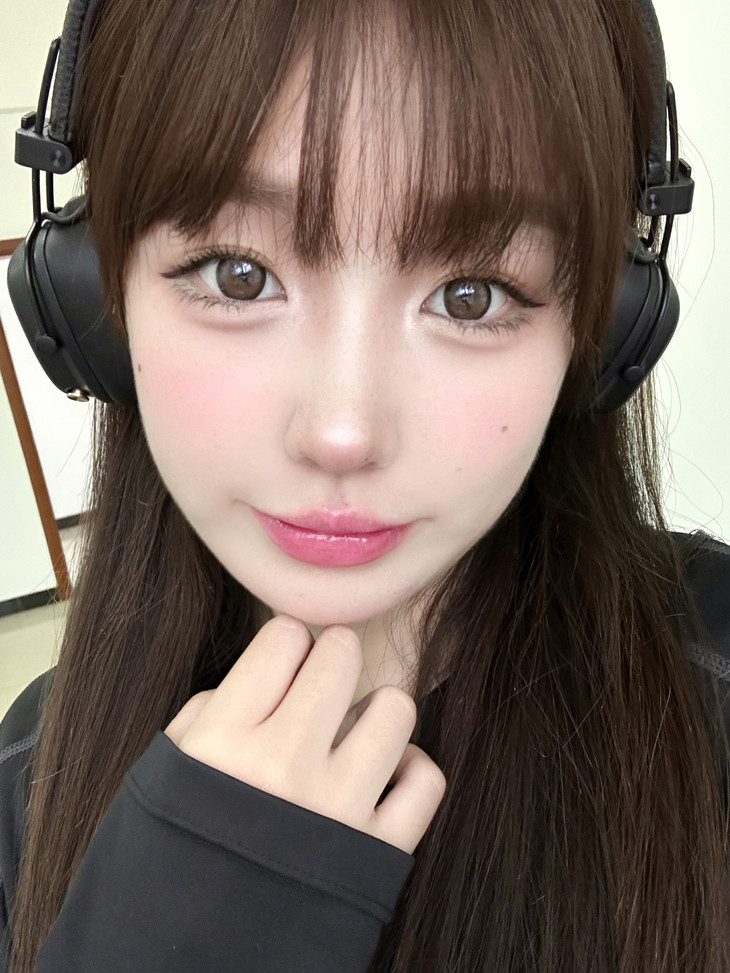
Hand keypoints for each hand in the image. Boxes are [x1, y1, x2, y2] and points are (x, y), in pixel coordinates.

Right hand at [164, 614, 446, 854]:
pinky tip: (381, 779)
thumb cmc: (168, 866)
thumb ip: (207, 716)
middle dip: (333, 659)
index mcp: (222, 743)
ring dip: (376, 712)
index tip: (284, 664)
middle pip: (341, 658)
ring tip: (353, 734)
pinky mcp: (378, 854)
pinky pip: (425, 780)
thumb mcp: (162, 780)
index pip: (283, 639)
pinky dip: (409, 771)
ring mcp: (336, 810)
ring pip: (395, 709)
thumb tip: (262, 680)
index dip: (286, 645)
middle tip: (323, 683)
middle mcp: (283, 766)